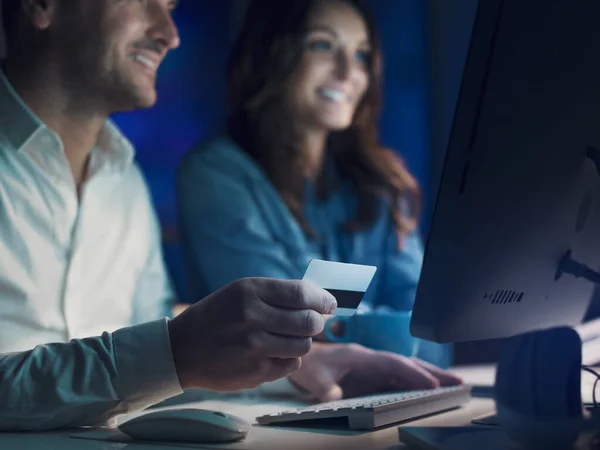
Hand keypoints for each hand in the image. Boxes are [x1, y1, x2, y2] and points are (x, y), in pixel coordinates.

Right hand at [168, 278, 336, 390]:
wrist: (181, 350)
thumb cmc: (216, 316)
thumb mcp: (239, 293)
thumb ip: (277, 294)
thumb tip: (319, 299)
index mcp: (249, 291)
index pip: (302, 294)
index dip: (323, 299)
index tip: (330, 303)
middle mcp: (252, 317)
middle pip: (309, 321)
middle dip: (316, 321)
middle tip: (313, 322)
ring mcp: (254, 347)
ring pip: (304, 345)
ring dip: (302, 341)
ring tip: (288, 337)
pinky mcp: (255, 371)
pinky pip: (292, 364)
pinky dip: (290, 358)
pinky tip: (275, 352)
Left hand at [289, 343, 462, 401]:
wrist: (305, 357)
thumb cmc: (311, 365)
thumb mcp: (314, 378)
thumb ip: (326, 388)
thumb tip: (337, 398)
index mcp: (362, 356)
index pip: (393, 363)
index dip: (413, 373)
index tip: (432, 383)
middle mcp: (373, 360)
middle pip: (408, 363)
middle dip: (434, 372)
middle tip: (459, 382)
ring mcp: (375, 367)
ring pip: (407, 370)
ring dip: (430, 377)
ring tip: (455, 385)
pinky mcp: (374, 376)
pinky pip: (400, 379)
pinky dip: (417, 383)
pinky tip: (432, 391)